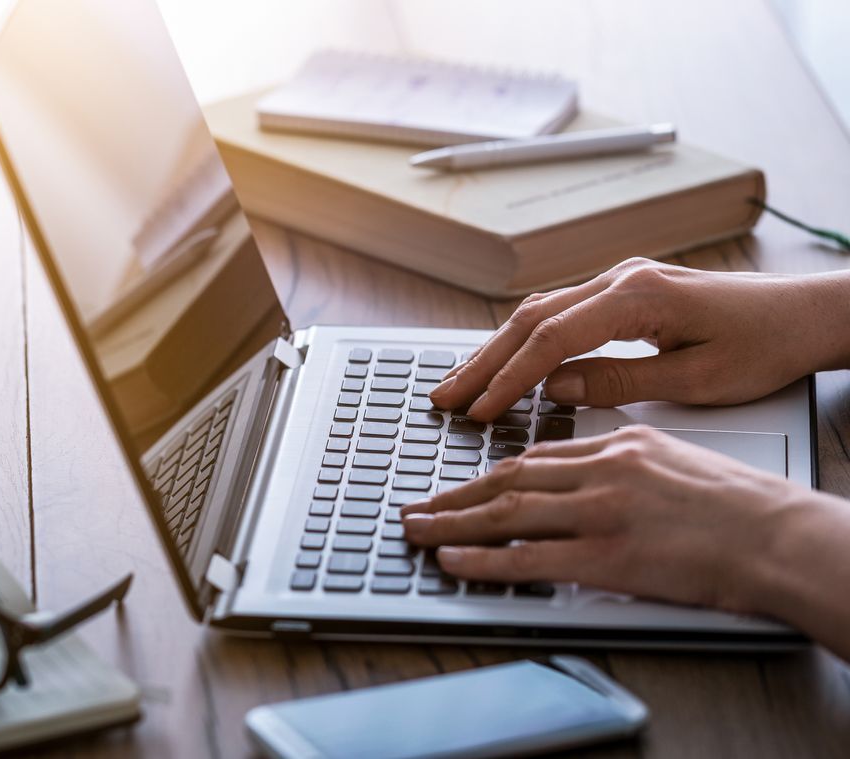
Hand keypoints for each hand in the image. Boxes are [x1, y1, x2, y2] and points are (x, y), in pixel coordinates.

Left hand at [398, 426, 814, 614]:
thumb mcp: (678, 460)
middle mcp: (603, 471)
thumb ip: (627, 463)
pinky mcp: (607, 555)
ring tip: (417, 531)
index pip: (537, 456)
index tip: (460, 484)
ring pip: (506, 513)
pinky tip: (452, 560)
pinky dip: (481, 559)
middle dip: (455, 495)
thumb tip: (589, 474)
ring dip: (452, 523)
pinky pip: (527, 558)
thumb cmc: (745, 508)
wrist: (781, 537)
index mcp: (621, 445)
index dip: (489, 473)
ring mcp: (601, 512)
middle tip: (418, 506)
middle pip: (508, 479)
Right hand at [430, 258, 849, 421]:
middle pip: (531, 319)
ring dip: (496, 349)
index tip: (481, 411)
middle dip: (484, 362)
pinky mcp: (624, 291)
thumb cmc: (765, 347)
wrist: (804, 315)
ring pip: (538, 312)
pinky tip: (503, 361)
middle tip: (445, 398)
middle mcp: (622, 279)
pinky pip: (559, 312)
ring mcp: (620, 280)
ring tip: (461, 383)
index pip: (552, 339)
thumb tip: (556, 388)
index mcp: (639, 297)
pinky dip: (524, 339)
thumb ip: (619, 381)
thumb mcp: (696, 379)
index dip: (510, 379)